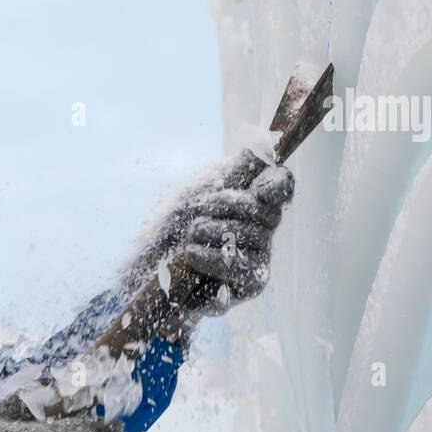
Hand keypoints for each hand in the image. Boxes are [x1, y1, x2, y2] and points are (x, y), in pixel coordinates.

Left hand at [119, 150, 294, 325]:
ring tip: (189, 242)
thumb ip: (235, 170)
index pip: (281, 186)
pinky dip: (208, 260)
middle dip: (220, 209)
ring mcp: (258, 260)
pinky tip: (193, 261)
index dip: (276, 184)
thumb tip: (265, 144)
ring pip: (247, 238)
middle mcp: (263, 231)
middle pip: (262, 211)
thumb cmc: (175, 224)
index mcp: (255, 202)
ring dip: (207, 235)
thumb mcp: (201, 189)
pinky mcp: (247, 287)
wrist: (150, 266)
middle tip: (195, 219)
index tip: (260, 187)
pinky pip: (236, 269)